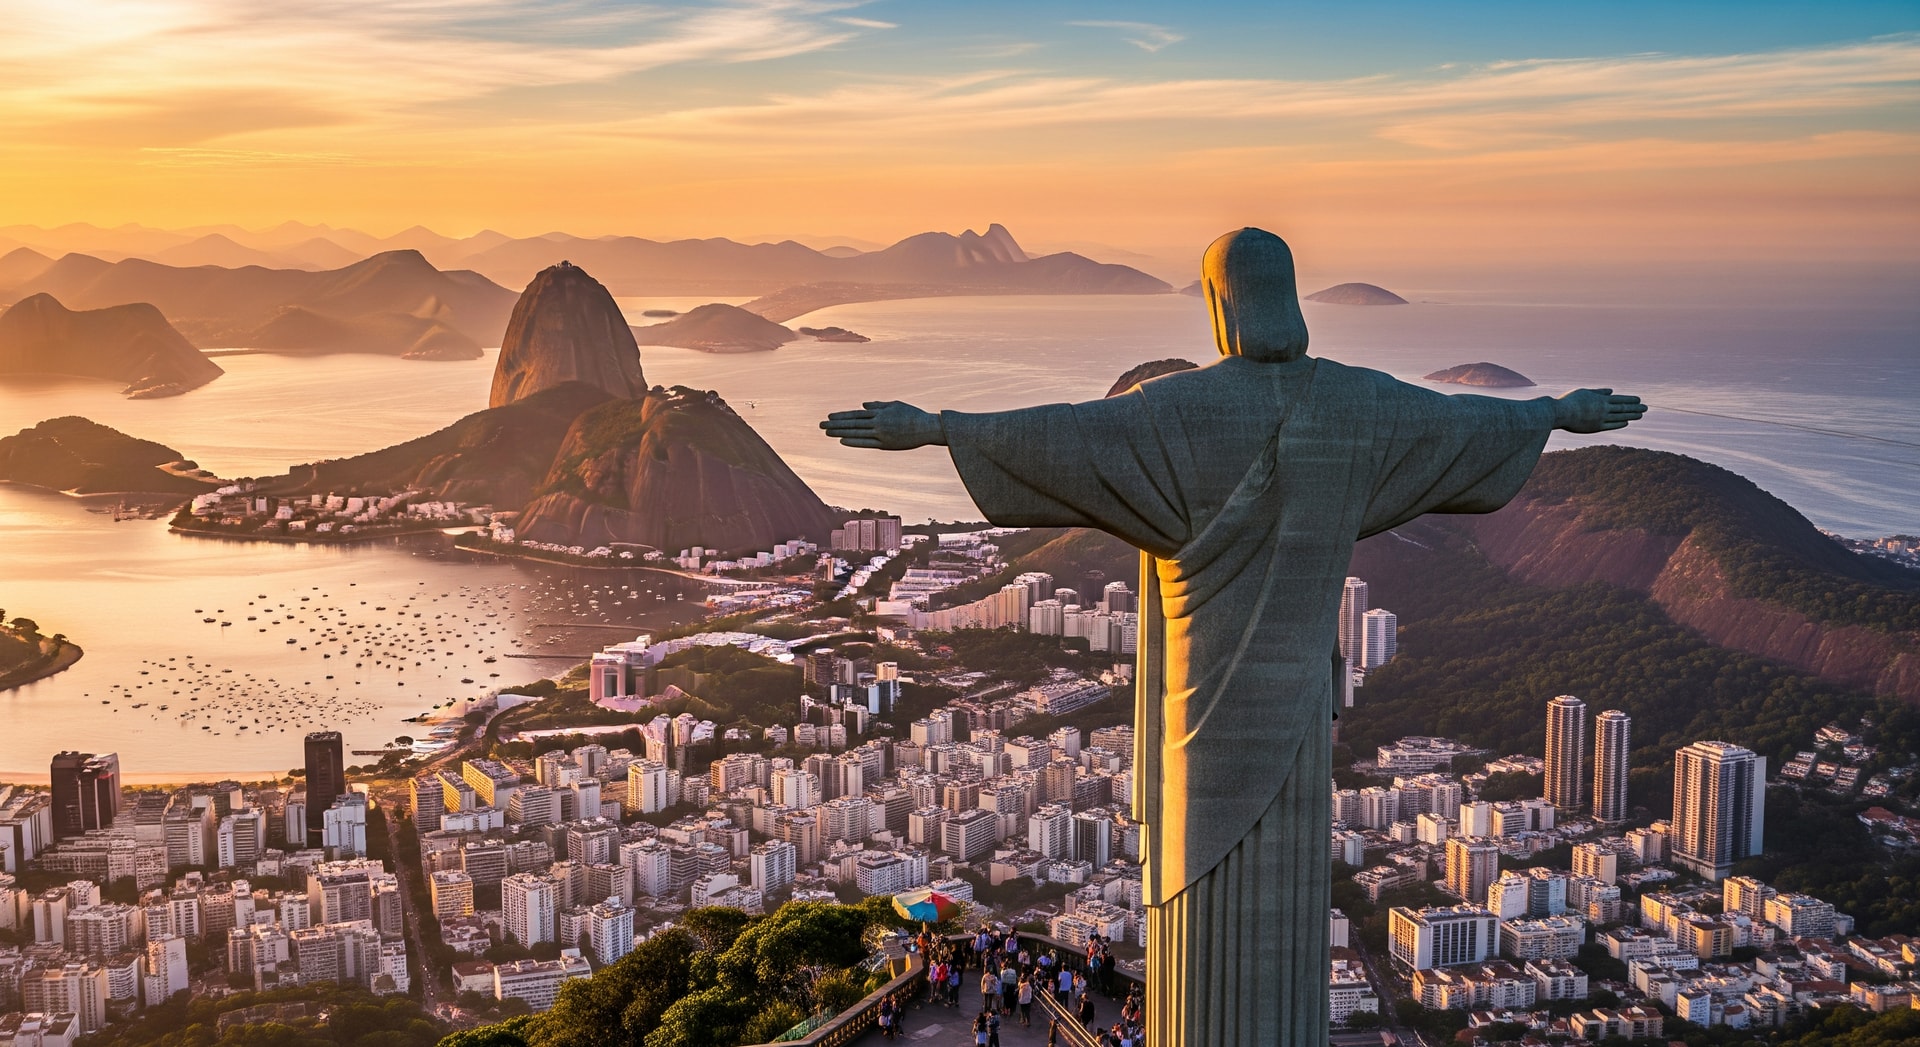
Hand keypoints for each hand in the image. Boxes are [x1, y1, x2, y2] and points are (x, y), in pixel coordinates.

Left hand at [819, 401, 947, 448]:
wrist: (927, 427)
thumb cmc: (912, 415)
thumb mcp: (895, 405)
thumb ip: (878, 405)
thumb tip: (863, 405)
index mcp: (880, 413)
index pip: (856, 414)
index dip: (842, 416)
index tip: (829, 417)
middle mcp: (878, 423)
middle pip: (853, 423)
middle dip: (836, 424)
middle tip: (821, 425)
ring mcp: (881, 434)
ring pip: (857, 433)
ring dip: (840, 433)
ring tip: (827, 433)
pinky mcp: (886, 444)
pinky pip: (866, 443)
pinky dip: (854, 442)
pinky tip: (842, 441)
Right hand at [1553, 388, 1646, 432]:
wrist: (1559, 413)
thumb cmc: (1569, 401)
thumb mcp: (1584, 392)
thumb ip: (1598, 392)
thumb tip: (1611, 391)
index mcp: (1600, 399)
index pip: (1619, 399)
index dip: (1630, 400)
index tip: (1639, 399)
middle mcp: (1603, 409)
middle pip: (1622, 408)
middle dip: (1635, 408)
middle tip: (1645, 408)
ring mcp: (1600, 419)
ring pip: (1619, 417)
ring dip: (1631, 415)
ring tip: (1640, 415)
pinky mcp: (1595, 427)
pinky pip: (1611, 425)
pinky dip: (1620, 423)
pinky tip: (1626, 422)